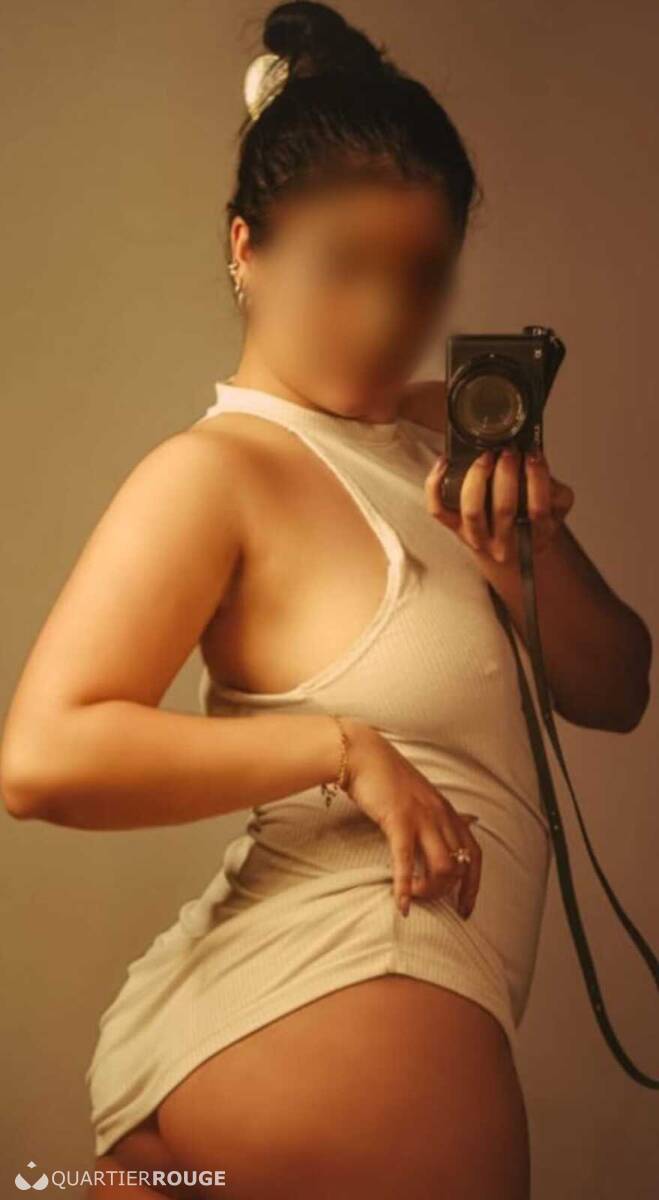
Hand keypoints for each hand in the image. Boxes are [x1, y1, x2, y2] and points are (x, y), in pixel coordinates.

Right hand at [341, 720, 481, 918]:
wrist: (363, 754)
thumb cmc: (389, 776)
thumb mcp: (425, 794)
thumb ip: (446, 812)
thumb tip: (472, 821)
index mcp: (447, 811)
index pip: (475, 854)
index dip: (473, 885)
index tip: (465, 908)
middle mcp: (441, 815)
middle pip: (460, 866)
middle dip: (447, 892)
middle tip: (427, 900)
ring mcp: (422, 818)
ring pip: (443, 867)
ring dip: (430, 890)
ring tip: (414, 895)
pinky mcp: (399, 821)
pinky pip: (407, 861)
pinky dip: (406, 887)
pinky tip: (402, 904)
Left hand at [425, 446, 574, 561]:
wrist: (510, 553)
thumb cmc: (530, 524)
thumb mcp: (556, 510)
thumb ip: (555, 489)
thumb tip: (536, 457)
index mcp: (535, 536)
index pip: (538, 510)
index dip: (537, 479)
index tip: (532, 455)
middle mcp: (505, 543)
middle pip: (504, 510)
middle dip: (506, 474)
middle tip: (508, 452)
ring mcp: (477, 538)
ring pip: (472, 511)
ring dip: (478, 478)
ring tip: (486, 456)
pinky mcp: (454, 529)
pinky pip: (438, 509)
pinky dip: (436, 485)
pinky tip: (445, 463)